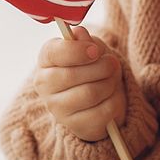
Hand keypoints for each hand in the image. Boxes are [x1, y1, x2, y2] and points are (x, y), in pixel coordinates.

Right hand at [34, 23, 125, 140]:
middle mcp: (45, 86)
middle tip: (112, 64)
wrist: (99, 98)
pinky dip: (115, 101)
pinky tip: (111, 97)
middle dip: (100, 67)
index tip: (96, 50)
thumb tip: (79, 33)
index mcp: (46, 61)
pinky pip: (102, 111)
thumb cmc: (92, 67)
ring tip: (112, 78)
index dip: (76, 50)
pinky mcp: (76, 126)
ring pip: (90, 93)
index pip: (53, 53)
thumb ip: (85, 41)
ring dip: (109, 82)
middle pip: (73, 75)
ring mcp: (58, 109)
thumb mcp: (91, 49)